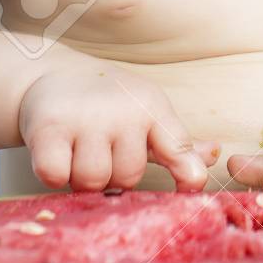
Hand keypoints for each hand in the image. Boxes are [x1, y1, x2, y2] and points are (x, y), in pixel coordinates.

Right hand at [19, 67, 219, 192]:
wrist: (49, 73)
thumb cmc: (106, 101)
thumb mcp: (145, 112)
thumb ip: (176, 142)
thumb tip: (215, 155)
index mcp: (150, 106)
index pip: (178, 147)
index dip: (188, 173)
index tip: (189, 189)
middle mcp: (122, 110)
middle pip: (127, 177)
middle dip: (112, 175)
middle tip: (100, 153)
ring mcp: (85, 118)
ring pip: (93, 181)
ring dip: (82, 178)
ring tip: (77, 153)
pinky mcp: (48, 129)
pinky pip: (57, 176)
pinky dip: (54, 175)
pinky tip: (55, 155)